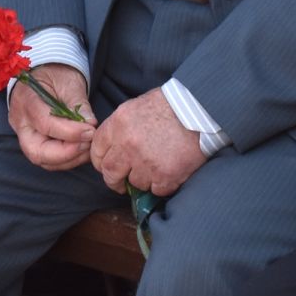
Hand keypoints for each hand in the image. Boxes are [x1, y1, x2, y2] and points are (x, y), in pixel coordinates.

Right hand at [7, 62, 95, 171]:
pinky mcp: (34, 143)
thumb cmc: (55, 74)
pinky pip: (48, 159)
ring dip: (69, 159)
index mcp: (26, 100)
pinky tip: (82, 150)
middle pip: (36, 151)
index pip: (44, 123)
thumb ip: (78, 105)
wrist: (43, 73)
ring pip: (43, 160)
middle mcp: (20, 122)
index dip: (69, 132)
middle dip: (66, 154)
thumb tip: (91, 125)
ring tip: (88, 147)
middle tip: (87, 144)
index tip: (90, 132)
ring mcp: (24, 135)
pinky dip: (67, 159)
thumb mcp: (68, 82)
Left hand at [90, 86, 206, 197]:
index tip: (106, 166)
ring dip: (143, 179)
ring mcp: (146, 162)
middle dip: (114, 180)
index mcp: (118, 124)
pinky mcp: (165, 176)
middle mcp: (128, 145)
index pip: (97, 150)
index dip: (100, 161)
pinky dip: (162, 184)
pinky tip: (169, 171)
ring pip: (135, 183)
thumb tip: (112, 146)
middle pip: (110, 173)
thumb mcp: (135, 107)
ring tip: (156, 167)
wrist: (199, 110)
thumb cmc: (169, 105)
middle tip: (121, 183)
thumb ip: (120, 128)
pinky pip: (156, 190)